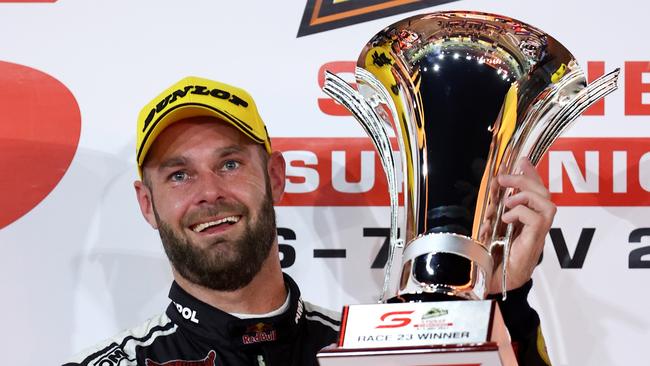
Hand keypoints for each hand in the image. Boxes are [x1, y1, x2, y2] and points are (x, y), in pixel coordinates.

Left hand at [488, 157, 556, 293]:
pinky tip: (507, 218)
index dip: (531, 175)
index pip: (535, 192)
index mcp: (525, 221)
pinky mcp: (534, 243)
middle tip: (505, 178)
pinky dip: (521, 213)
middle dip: (526, 180)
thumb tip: (489, 193)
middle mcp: (535, 226)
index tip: (522, 161)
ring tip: (508, 200)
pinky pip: (538, 219)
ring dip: (526, 195)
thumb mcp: (486, 227)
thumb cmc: (488, 259)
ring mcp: (536, 235)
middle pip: (544, 194)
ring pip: (547, 204)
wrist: (489, 282)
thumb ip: (491, 211)